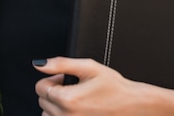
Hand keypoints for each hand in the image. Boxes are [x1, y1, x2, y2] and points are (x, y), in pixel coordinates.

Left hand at [34, 57, 151, 115]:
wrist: (133, 105)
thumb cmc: (114, 87)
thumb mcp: (89, 67)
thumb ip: (60, 64)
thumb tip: (39, 64)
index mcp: (68, 100)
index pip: (40, 87)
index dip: (52, 79)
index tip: (66, 79)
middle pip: (42, 101)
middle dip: (54, 92)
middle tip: (74, 88)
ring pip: (48, 115)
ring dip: (56, 107)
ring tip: (76, 100)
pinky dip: (62, 115)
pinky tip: (76, 110)